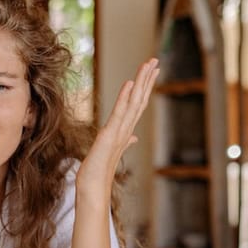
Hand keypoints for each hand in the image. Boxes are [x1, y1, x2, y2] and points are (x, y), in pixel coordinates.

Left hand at [76, 58, 158, 203]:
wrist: (93, 187)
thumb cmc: (99, 171)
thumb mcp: (111, 151)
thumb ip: (124, 141)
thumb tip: (133, 138)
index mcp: (126, 130)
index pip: (138, 104)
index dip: (145, 87)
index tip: (151, 71)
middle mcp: (126, 129)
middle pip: (140, 99)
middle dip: (147, 79)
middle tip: (155, 60)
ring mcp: (120, 132)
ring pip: (134, 102)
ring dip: (141, 82)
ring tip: (148, 65)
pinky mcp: (110, 135)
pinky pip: (120, 112)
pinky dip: (125, 97)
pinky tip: (130, 83)